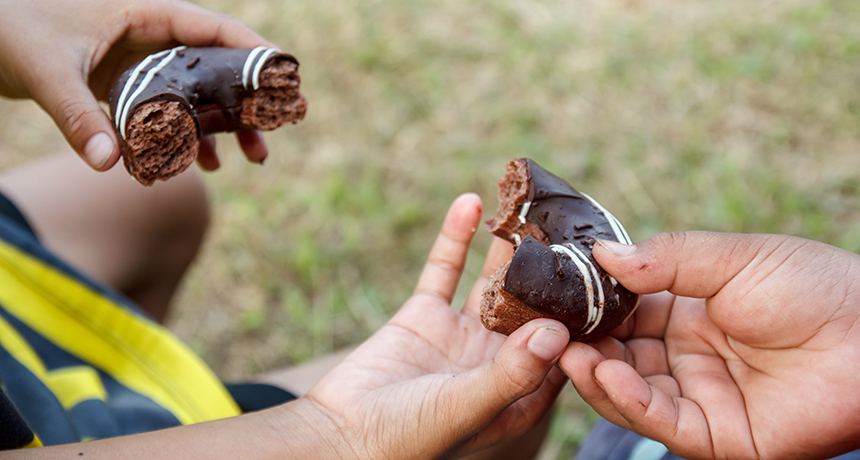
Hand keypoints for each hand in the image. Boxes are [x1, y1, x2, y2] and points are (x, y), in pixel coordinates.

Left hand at [0, 0, 272, 169]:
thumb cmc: (10, 30)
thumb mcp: (48, 70)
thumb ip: (79, 116)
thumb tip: (110, 162)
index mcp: (144, 14)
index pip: (212, 27)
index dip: (252, 49)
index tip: (284, 75)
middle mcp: (150, 37)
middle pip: (215, 67)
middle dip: (247, 102)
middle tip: (272, 133)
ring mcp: (140, 62)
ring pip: (197, 93)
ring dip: (226, 126)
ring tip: (251, 158)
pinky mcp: (126, 85)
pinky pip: (169, 112)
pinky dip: (187, 136)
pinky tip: (201, 164)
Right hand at [299, 193, 569, 458]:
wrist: (339, 436)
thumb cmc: (408, 439)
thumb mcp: (466, 406)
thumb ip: (512, 372)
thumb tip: (558, 329)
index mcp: (519, 392)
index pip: (564, 347)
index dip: (584, 313)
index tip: (604, 272)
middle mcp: (496, 361)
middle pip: (532, 305)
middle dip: (550, 268)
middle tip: (570, 223)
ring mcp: (461, 336)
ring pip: (491, 281)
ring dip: (506, 245)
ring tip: (527, 204)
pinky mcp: (424, 316)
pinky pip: (444, 270)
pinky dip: (456, 237)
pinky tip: (471, 202)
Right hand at [560, 232, 859, 459]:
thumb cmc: (813, 288)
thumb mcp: (732, 258)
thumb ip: (667, 259)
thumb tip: (601, 254)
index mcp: (686, 313)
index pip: (622, 314)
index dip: (588, 308)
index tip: (552, 296)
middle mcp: (686, 357)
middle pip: (617, 357)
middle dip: (581, 345)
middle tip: (546, 331)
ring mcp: (700, 397)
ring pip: (630, 394)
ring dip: (595, 375)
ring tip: (567, 353)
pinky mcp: (718, 436)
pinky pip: (663, 421)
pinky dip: (630, 402)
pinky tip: (607, 376)